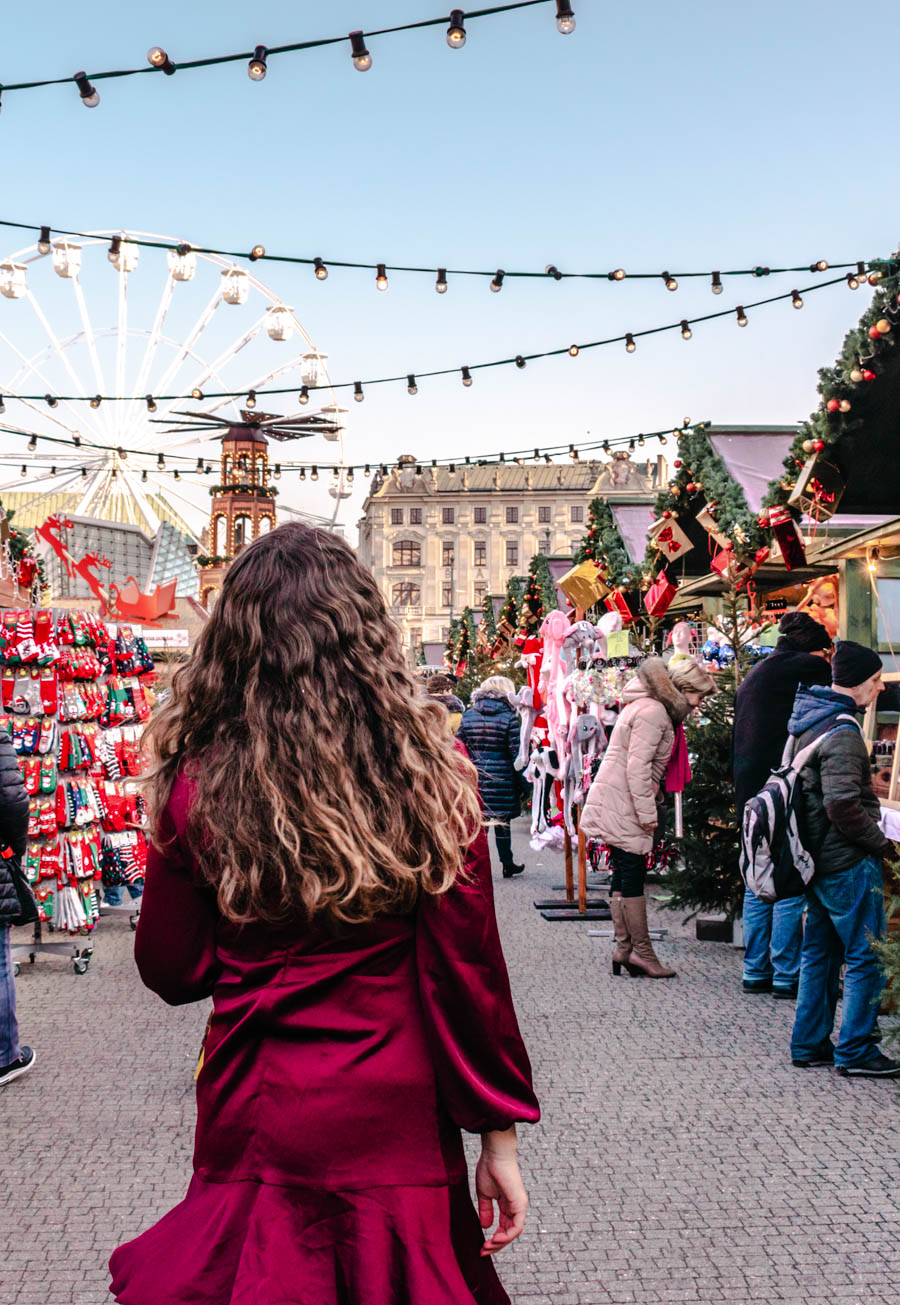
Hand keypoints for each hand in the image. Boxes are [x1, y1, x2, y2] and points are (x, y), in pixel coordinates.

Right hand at [476, 1129, 527, 1255]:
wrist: (494, 1154)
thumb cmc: (489, 1169)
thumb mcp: (484, 1194)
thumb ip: (486, 1210)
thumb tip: (486, 1227)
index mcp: (507, 1205)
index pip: (504, 1228)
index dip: (494, 1240)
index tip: (481, 1247)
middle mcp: (515, 1207)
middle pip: (509, 1233)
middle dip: (496, 1245)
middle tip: (482, 1252)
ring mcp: (519, 1206)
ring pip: (513, 1233)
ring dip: (500, 1243)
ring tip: (487, 1246)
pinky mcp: (520, 1204)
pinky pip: (517, 1227)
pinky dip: (507, 1236)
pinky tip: (496, 1239)